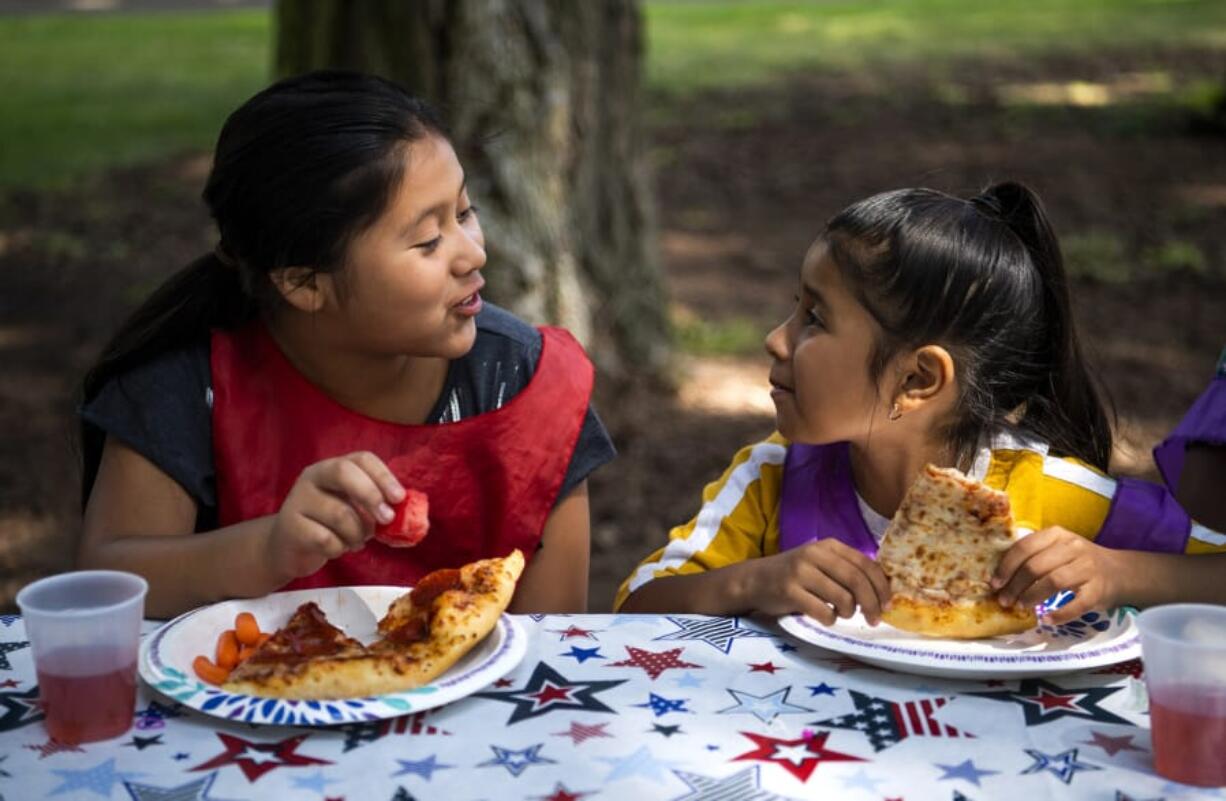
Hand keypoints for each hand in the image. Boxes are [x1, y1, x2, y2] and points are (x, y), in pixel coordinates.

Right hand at [266, 452, 405, 582]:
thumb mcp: (352, 508)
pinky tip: (337, 549)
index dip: (383, 475)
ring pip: (340, 514)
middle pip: (344, 472)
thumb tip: (406, 509)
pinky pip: (326, 539)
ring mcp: (298, 500)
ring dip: (357, 534)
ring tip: (356, 541)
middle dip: (371, 495)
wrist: (286, 547)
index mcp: (332, 468)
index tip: (399, 497)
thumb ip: (375, 504)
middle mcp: (313, 477)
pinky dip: (339, 549)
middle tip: (386, 519)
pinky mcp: (290, 527)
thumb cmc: (328, 525)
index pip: (361, 459)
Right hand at [742, 539, 890, 624]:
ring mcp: (801, 572)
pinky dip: (830, 619)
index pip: (866, 564)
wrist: (755, 580)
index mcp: (828, 546)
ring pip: (843, 598)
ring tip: (841, 614)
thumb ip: (846, 570)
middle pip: (857, 581)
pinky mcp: (789, 591)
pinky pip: (823, 611)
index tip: (888, 604)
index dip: (881, 586)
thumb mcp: (821, 563)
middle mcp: (815, 554)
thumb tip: (882, 591)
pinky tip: (824, 617)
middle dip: (872, 604)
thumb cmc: (794, 575)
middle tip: (875, 619)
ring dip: (848, 613)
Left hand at [992, 526, 1119, 623]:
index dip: (1006, 567)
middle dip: (1015, 585)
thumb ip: (1033, 556)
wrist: (1119, 572)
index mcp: (1057, 535)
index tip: (994, 583)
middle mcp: (1073, 547)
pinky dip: (1059, 613)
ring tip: (1021, 607)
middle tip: (1005, 601)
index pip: (1025, 547)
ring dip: (1032, 597)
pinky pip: (1077, 603)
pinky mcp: (1099, 589)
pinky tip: (1046, 619)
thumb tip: (999, 578)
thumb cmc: (1077, 562)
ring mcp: (1087, 568)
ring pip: (1054, 581)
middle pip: (1036, 566)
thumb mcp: (1056, 549)